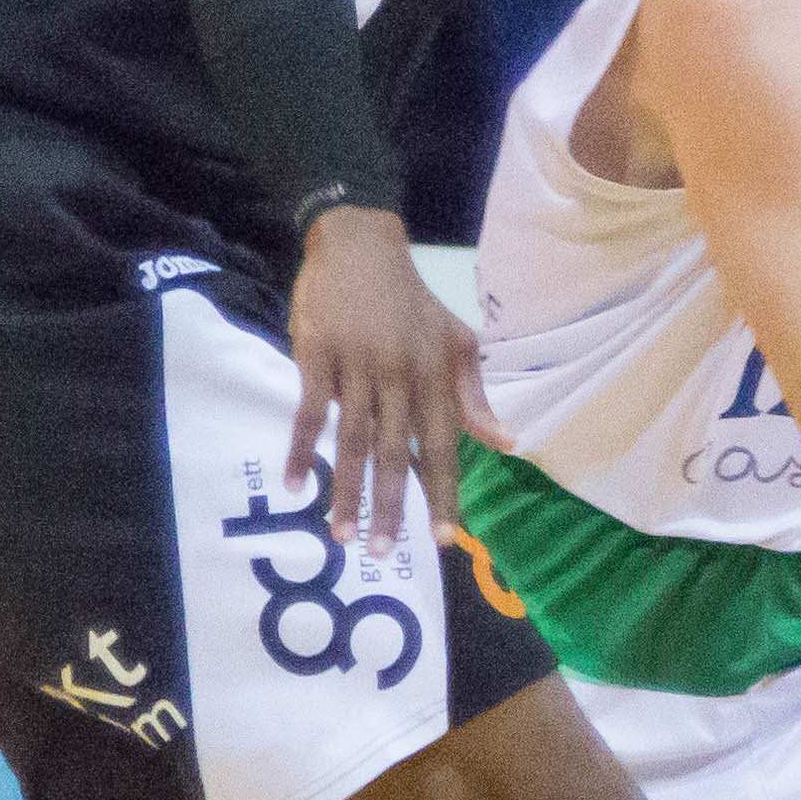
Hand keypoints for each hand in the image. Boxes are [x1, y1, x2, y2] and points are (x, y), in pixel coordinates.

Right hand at [285, 205, 502, 555]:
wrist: (360, 246)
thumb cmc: (411, 303)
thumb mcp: (455, 340)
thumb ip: (473, 394)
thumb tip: (505, 441)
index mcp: (435, 375)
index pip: (444, 444)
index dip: (445, 491)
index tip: (446, 538)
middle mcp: (399, 375)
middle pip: (396, 451)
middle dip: (391, 506)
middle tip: (384, 553)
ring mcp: (355, 366)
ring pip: (352, 439)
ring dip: (346, 490)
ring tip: (342, 535)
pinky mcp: (316, 356)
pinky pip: (308, 411)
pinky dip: (301, 448)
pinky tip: (295, 482)